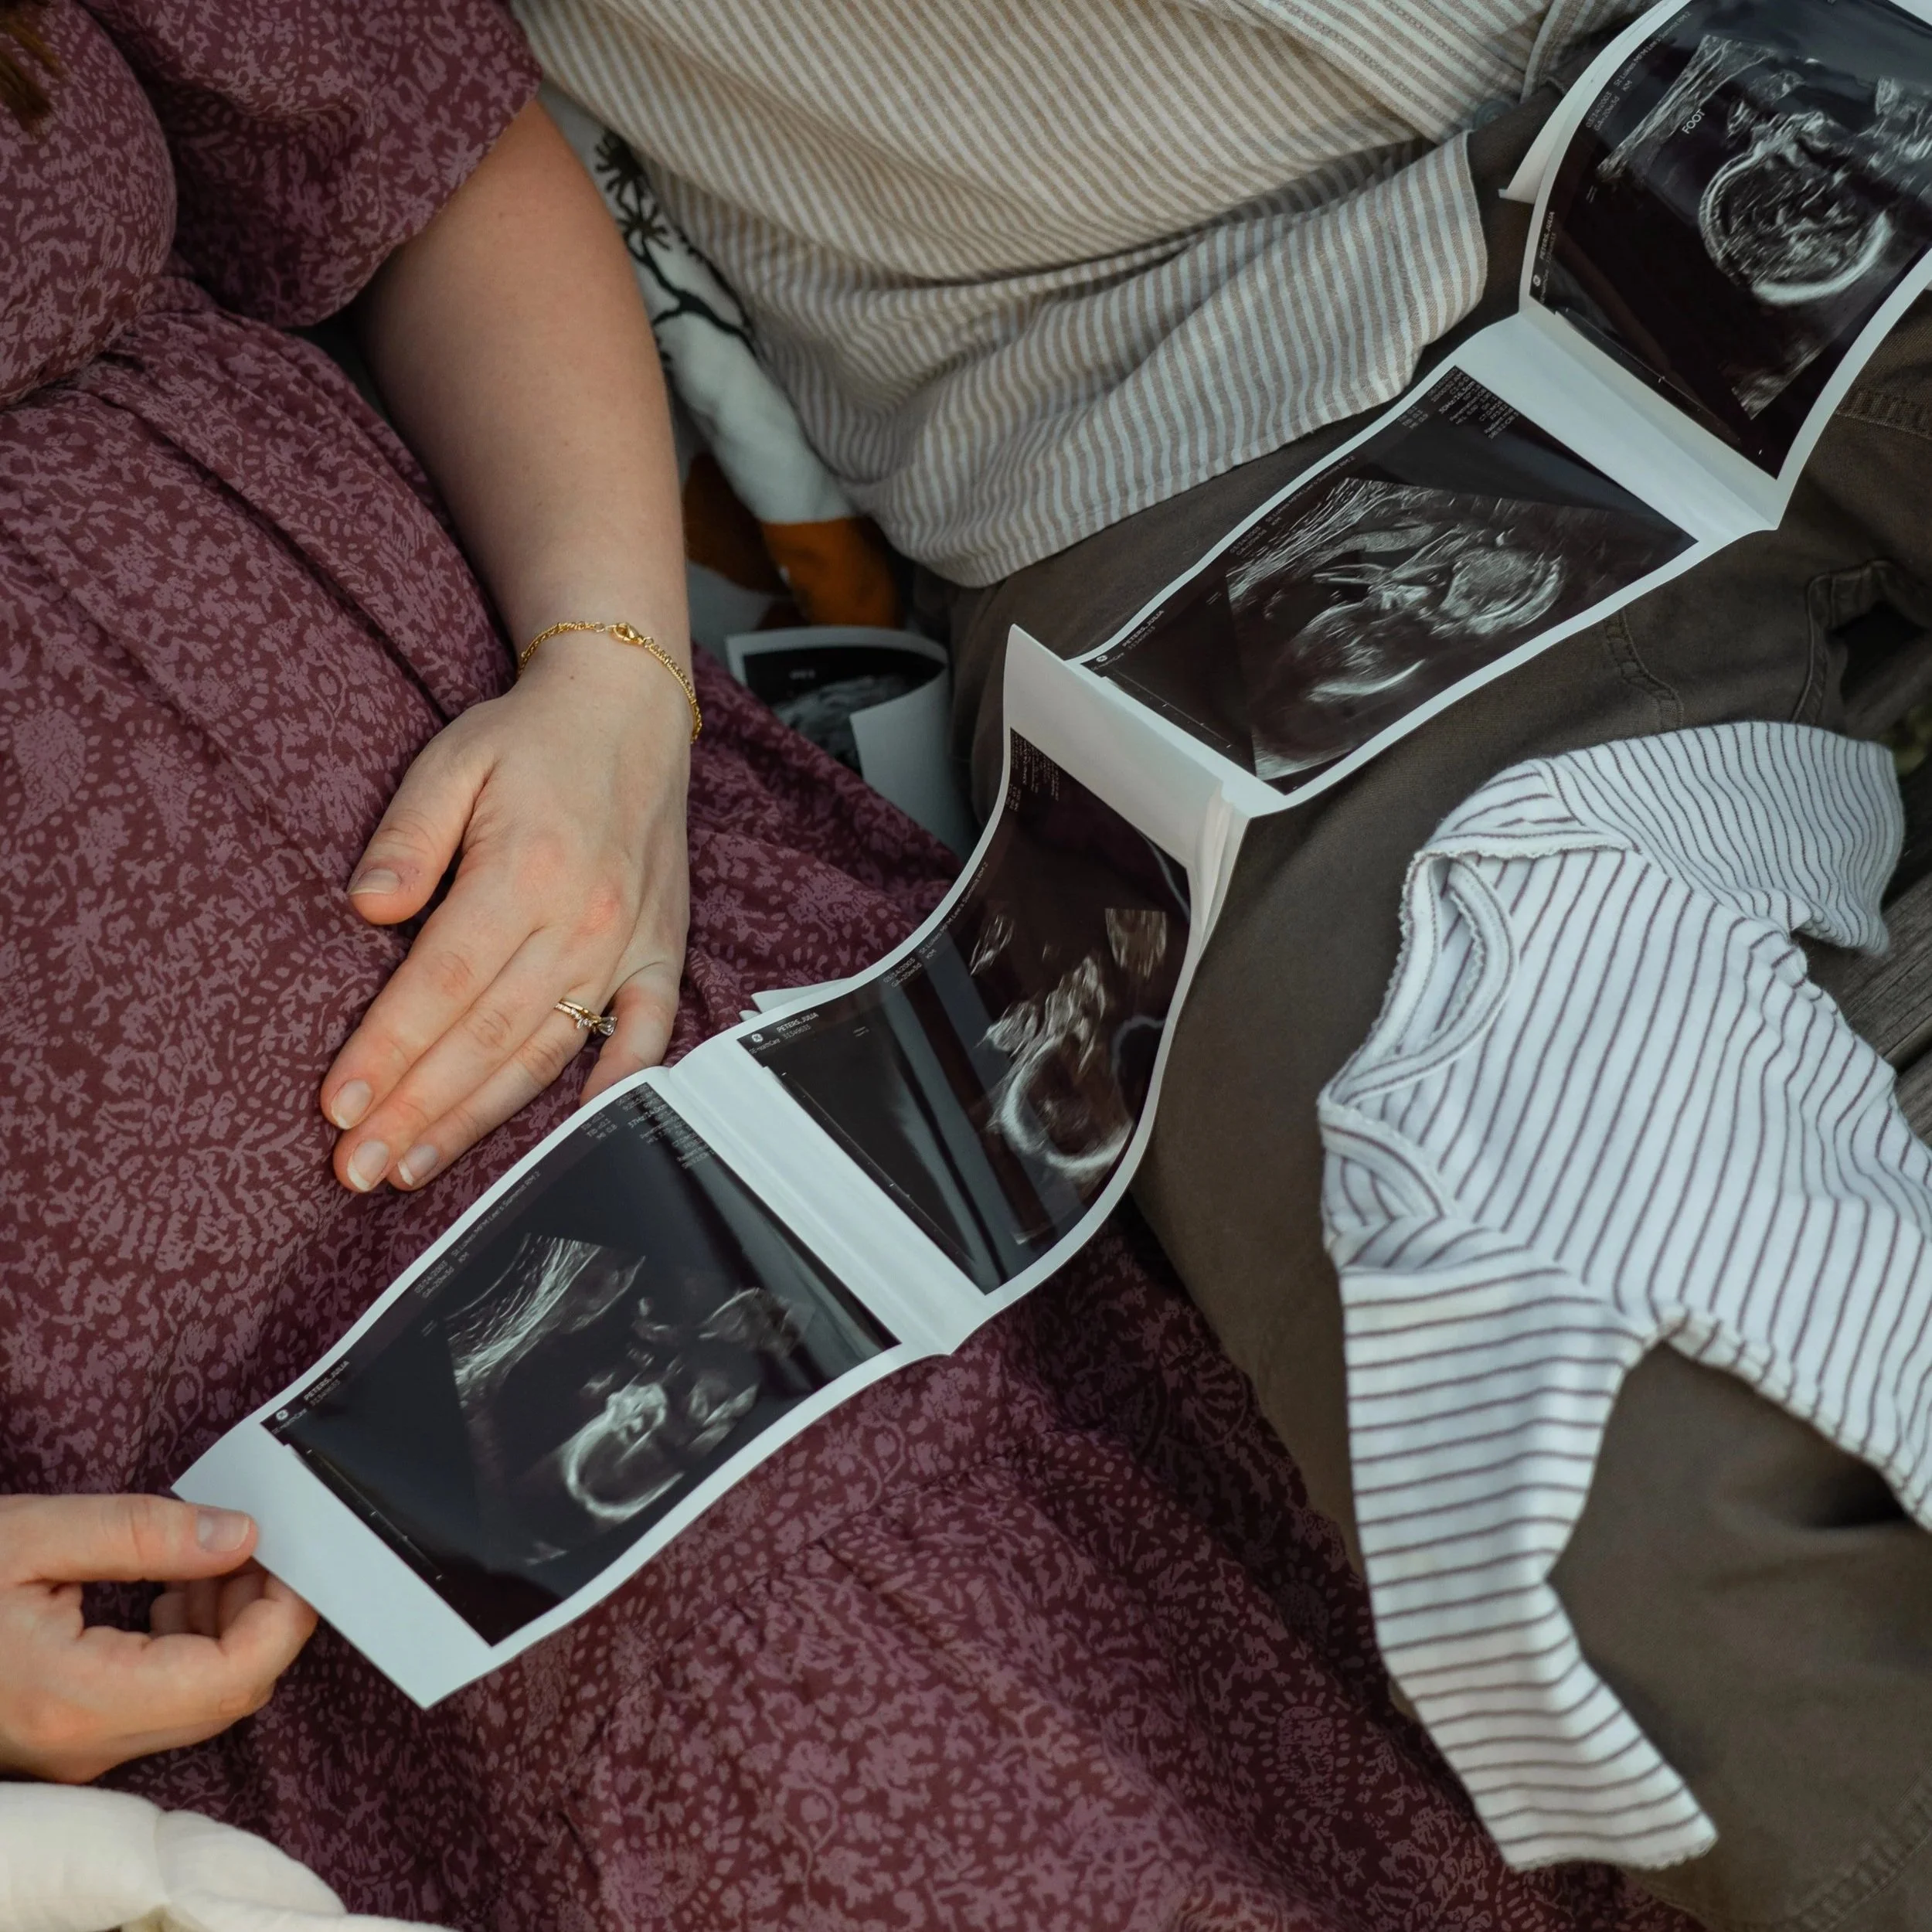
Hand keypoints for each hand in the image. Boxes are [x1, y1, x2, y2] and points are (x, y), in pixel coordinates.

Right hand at [0, 1494, 316, 1782]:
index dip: (285, 1615)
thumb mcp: (31, 1535)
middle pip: (229, 1696)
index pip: (233, 1677)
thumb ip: (143, 1534)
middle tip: (255, 1546)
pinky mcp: (68, 1740)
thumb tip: (240, 1534)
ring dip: (229, 1630)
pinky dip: (191, 1647)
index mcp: (76, 1697)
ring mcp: (74, 1752)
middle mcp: (82, 1743)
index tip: (296, 1554)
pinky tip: (172, 1592)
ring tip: (208, 1561)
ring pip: (201, 1705)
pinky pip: (162, 1705)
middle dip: (263, 1617)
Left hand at [320, 634, 691, 1191]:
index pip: (442, 982)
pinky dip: (617, 1085)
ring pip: (546, 1051)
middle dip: (416, 1111)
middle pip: (486, 1037)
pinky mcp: (660, 953)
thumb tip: (366, 906)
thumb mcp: (453, 760)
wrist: (628, 710)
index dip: (387, 1050)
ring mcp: (626, 943)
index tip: (339, 1107)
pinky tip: (572, 1130)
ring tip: (417, 1167)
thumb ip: (408, 835)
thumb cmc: (532, 739)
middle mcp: (583, 919)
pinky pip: (646, 1033)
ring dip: (480, 1118)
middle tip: (358, 1169)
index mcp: (527, 871)